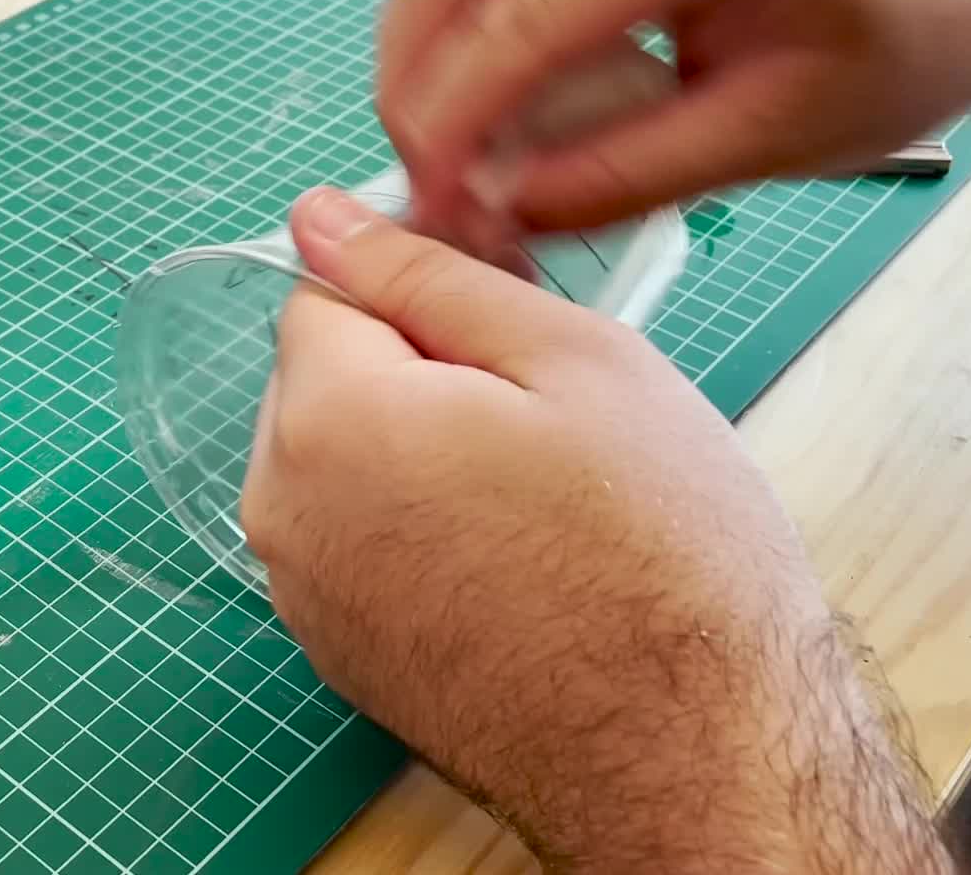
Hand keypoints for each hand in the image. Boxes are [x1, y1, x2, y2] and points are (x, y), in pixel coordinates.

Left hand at [240, 187, 953, 870]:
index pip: (323, 289)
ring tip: (533, 495)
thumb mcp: (572, 361)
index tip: (502, 326)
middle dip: (410, 370)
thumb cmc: (658, 556)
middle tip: (539, 416)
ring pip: (338, 456)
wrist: (689, 754)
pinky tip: (509, 556)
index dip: (417, 289)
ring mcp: (301, 590)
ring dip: (413, 447)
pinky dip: (411, 523)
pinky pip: (351, 535)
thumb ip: (427, 273)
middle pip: (323, 375)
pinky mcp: (333, 648)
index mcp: (327, 418)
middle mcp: (281, 507)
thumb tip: (322, 216)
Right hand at [377, 0, 970, 232]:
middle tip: (427, 180)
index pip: (522, 12)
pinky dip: (459, 27)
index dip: (456, 121)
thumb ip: (624, 177)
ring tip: (451, 151)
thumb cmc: (898, 25)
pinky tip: (485, 101)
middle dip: (415, 83)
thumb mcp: (772, 132)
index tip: (437, 203)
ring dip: (425, 54)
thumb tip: (500, 210)